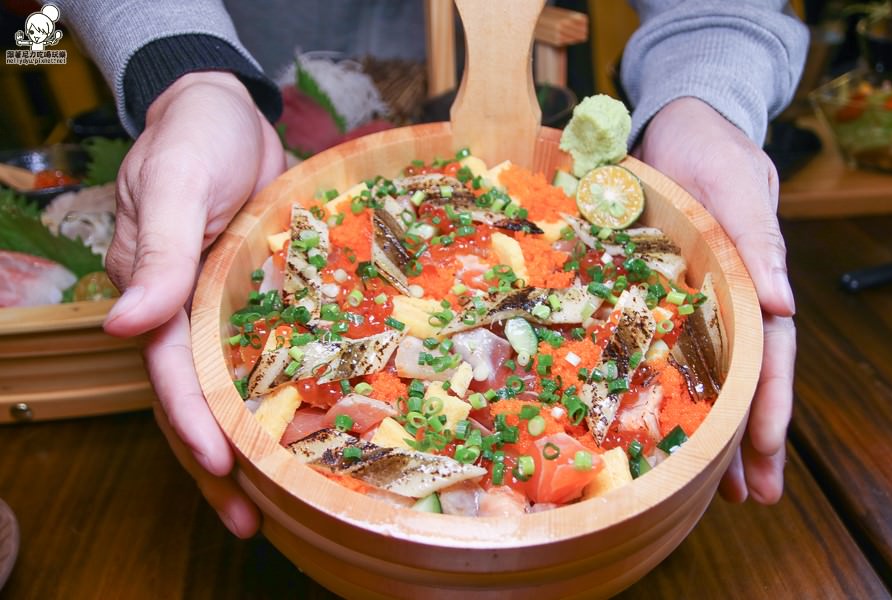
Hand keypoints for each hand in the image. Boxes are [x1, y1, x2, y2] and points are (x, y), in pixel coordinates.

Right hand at [102, 72, 285, 534]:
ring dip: (258, 447)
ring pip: (237, 392)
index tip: (222, 468)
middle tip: (253, 523)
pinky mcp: (266, 303)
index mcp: (156, 299)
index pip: (171, 375)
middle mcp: (189, 318)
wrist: (230, 115)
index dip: (192, 424)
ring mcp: (228, 314)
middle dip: (220, 467)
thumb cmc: (193, 141)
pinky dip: (292, 395)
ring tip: (289, 500)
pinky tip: (324, 429)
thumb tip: (125, 327)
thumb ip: (157, 254)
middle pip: (198, 405)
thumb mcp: (171, 186)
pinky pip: (277, 357)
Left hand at [637, 97, 796, 503]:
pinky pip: (650, 347)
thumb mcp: (739, 187)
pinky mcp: (649, 296)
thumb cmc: (713, 154)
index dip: (769, 406)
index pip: (770, 356)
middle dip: (747, 439)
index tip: (765, 454)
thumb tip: (782, 304)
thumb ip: (757, 240)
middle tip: (748, 498)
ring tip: (705, 486)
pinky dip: (653, 385)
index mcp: (752, 286)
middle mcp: (723, 304)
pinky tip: (644, 421)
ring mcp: (687, 305)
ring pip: (701, 374)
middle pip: (741, 380)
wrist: (673, 129)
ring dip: (708, 427)